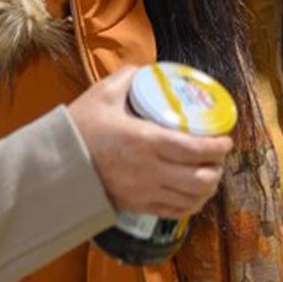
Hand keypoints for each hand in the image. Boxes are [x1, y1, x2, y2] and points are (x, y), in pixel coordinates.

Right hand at [66, 66, 231, 218]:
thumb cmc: (80, 128)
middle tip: (219, 156)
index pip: (195, 149)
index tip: (226, 139)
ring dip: (209, 187)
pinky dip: (192, 204)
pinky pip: (175, 212)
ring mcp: (145, 192)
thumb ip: (129, 77)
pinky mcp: (138, 206)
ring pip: (192, 198)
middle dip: (218, 167)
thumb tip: (150, 69)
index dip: (218, 147)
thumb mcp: (103, 94)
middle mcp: (150, 170)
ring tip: (211, 174)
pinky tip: (195, 194)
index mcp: (146, 141)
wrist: (56, 165)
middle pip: (201, 178)